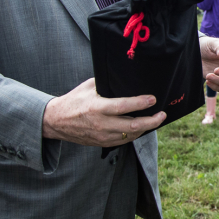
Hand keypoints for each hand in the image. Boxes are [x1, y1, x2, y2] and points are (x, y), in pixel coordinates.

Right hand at [42, 78, 165, 145]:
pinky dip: (135, 134)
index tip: (153, 99)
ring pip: (131, 135)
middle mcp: (101, 124)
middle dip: (151, 121)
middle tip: (162, 114)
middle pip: (132, 126)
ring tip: (156, 119)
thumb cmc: (74, 100)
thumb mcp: (88, 87)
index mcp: (97, 107)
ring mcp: (102, 136)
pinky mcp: (102, 143)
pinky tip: (143, 127)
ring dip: (146, 128)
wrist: (56, 121)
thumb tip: (125, 75)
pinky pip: (124, 140)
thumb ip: (106, 83)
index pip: (123, 106)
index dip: (140, 103)